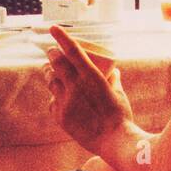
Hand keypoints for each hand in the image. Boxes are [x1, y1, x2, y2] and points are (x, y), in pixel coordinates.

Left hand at [44, 25, 134, 157]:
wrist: (114, 141)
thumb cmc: (120, 116)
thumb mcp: (119, 94)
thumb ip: (114, 80)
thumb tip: (115, 72)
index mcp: (91, 76)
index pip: (72, 51)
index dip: (61, 37)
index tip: (53, 28)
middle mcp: (75, 86)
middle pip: (55, 63)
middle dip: (52, 56)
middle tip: (51, 53)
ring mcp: (66, 101)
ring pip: (50, 82)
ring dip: (50, 75)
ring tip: (50, 73)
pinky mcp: (60, 116)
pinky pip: (52, 103)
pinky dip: (55, 99)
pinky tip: (59, 100)